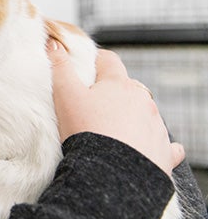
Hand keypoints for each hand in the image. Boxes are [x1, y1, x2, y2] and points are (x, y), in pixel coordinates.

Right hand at [48, 40, 183, 174]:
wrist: (110, 174)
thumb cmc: (86, 132)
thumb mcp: (65, 96)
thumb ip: (59, 68)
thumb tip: (54, 43)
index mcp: (119, 84)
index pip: (109, 60)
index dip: (96, 61)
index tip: (86, 68)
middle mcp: (143, 101)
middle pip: (127, 88)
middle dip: (113, 93)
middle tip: (93, 106)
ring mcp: (156, 126)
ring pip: (144, 114)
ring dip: (132, 117)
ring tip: (112, 132)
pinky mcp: (164, 151)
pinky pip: (165, 144)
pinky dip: (155, 143)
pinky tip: (144, 148)